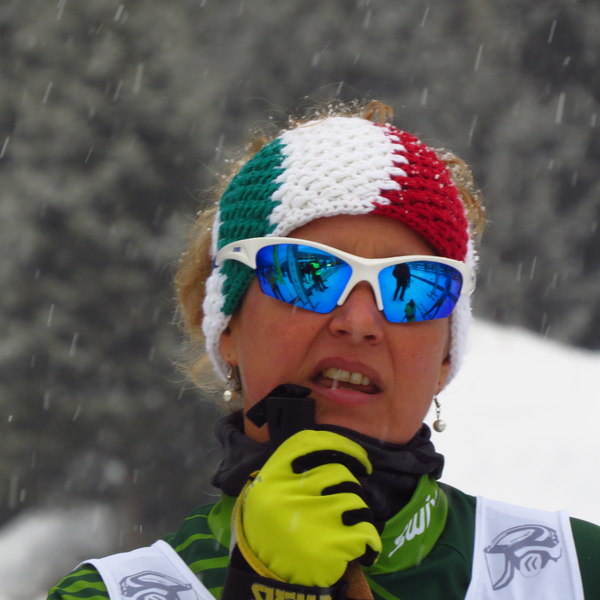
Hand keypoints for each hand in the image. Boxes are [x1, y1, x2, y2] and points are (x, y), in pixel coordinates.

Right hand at [236, 429, 381, 587]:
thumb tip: (343, 451)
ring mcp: (311, 517)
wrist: (268, 576)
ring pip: (356, 501)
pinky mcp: (329, 544)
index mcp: (273, 475)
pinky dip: (369, 541)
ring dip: (360, 515)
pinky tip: (361, 550)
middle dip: (352, 488)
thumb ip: (296, 468)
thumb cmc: (275, 527)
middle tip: (347, 504)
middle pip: (340, 473)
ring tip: (348, 528)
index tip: (360, 459)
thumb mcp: (271, 490)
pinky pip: (366, 530)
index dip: (343, 446)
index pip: (312, 442)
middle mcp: (290, 492)